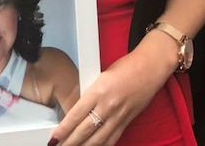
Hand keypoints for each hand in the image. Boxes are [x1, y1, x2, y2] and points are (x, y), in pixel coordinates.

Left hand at [47, 34, 178, 145]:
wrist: (150, 67)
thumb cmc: (126, 66)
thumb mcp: (102, 76)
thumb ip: (91, 92)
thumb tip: (77, 109)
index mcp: (99, 90)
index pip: (76, 114)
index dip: (64, 129)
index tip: (54, 137)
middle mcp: (108, 105)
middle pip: (85, 130)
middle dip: (70, 142)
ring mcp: (119, 115)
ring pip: (98, 139)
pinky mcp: (128, 121)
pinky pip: (113, 138)